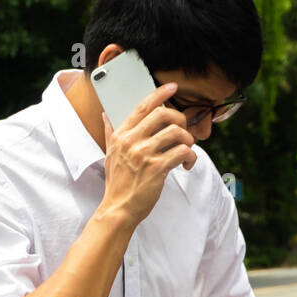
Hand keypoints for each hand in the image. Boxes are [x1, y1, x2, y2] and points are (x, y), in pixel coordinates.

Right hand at [101, 81, 197, 224]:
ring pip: (177, 133)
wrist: (118, 208)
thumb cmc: (117, 183)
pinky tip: (186, 164)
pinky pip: (182, 152)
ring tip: (186, 151)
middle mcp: (132, 141)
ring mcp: (144, 154)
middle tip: (183, 130)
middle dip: (180, 119)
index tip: (172, 88)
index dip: (160, 94)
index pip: (142, 106)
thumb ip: (110, 133)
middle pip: (163, 114)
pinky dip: (191, 157)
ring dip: (188, 140)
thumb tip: (106, 114)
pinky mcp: (158, 168)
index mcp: (121, 135)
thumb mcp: (109, 154)